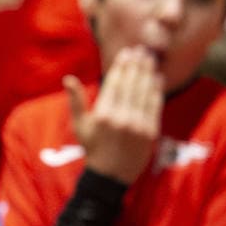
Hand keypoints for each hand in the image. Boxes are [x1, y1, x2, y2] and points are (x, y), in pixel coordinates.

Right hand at [67, 46, 163, 182]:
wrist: (111, 175)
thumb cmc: (93, 148)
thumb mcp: (79, 125)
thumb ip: (75, 100)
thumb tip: (67, 78)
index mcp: (103, 114)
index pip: (114, 83)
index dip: (121, 66)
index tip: (126, 53)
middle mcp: (121, 117)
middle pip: (131, 84)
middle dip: (137, 65)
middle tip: (141, 50)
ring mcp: (137, 125)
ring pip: (144, 92)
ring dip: (148, 73)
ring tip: (150, 59)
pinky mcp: (150, 132)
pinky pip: (155, 106)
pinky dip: (156, 91)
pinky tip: (157, 78)